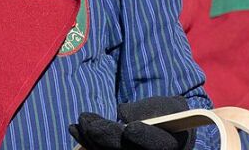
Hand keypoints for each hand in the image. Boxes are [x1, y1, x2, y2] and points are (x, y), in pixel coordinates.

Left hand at [70, 96, 195, 149]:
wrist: (165, 126)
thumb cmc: (166, 112)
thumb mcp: (166, 105)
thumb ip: (149, 109)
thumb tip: (123, 115)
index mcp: (173, 145)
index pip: (159, 145)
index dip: (143, 137)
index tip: (129, 129)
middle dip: (107, 137)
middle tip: (89, 123)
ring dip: (91, 139)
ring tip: (82, 120)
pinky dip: (87, 142)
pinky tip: (75, 128)